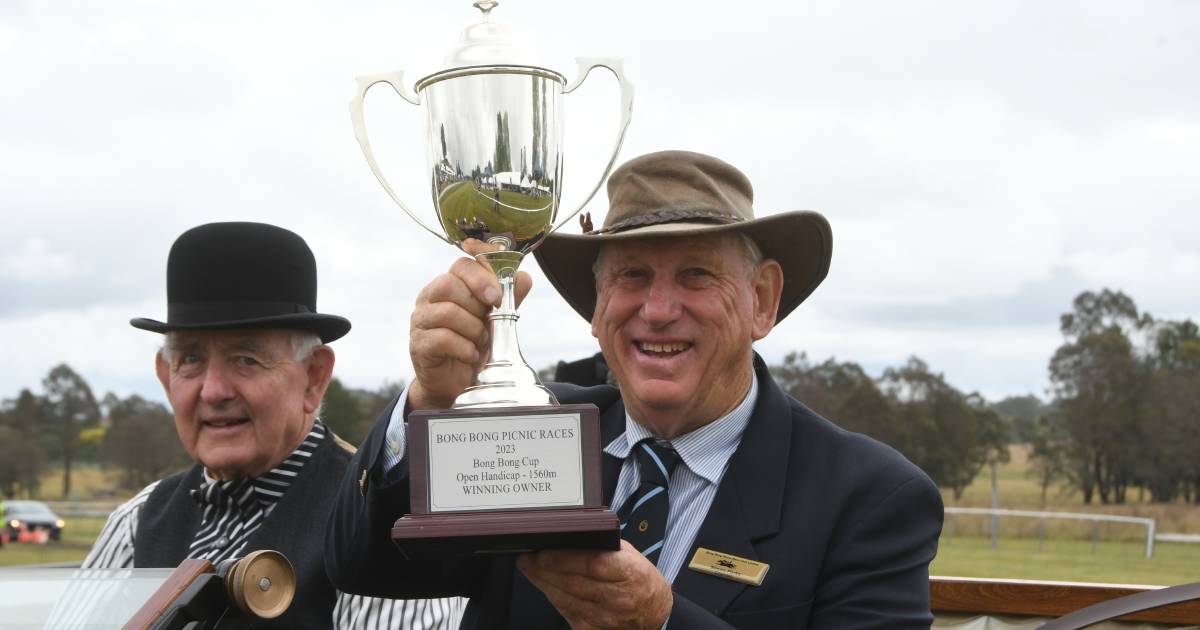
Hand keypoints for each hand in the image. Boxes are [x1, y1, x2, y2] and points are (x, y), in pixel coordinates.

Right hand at [407, 239, 531, 409]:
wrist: (455, 383)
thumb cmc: (473, 345)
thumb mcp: (495, 321)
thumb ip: (508, 299)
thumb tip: (524, 277)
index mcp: (448, 286)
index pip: (461, 265)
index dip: (481, 278)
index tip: (497, 298)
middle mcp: (429, 299)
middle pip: (448, 285)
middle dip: (476, 305)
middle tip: (488, 324)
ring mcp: (421, 321)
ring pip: (447, 312)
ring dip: (472, 329)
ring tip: (480, 342)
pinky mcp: (419, 345)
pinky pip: (443, 339)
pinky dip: (464, 348)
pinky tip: (472, 356)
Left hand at [516, 540, 671, 629]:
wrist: (656, 614)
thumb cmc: (641, 580)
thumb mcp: (630, 555)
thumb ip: (603, 547)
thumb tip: (568, 537)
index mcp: (630, 572)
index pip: (591, 564)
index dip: (563, 559)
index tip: (542, 552)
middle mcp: (619, 597)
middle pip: (573, 583)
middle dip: (545, 570)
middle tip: (527, 558)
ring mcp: (606, 617)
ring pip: (566, 599)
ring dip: (544, 584)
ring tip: (531, 569)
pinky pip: (568, 613)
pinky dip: (555, 598)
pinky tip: (546, 587)